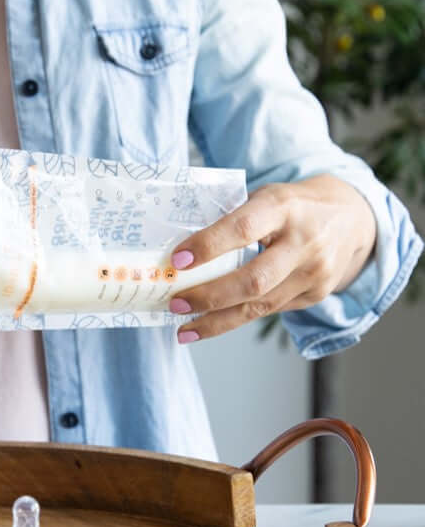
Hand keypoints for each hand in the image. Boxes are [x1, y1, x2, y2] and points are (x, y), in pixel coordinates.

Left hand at [169, 175, 376, 343]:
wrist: (350, 218)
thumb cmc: (292, 206)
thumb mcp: (265, 197)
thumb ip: (231, 218)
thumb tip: (180, 251)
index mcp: (284, 207)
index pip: (243, 229)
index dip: (208, 246)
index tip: (178, 261)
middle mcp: (304, 242)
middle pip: (254, 280)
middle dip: (209, 297)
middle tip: (176, 303)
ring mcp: (314, 272)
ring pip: (260, 306)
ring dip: (216, 321)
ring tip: (183, 328)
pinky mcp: (316, 294)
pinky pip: (268, 311)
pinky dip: (234, 320)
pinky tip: (208, 325)